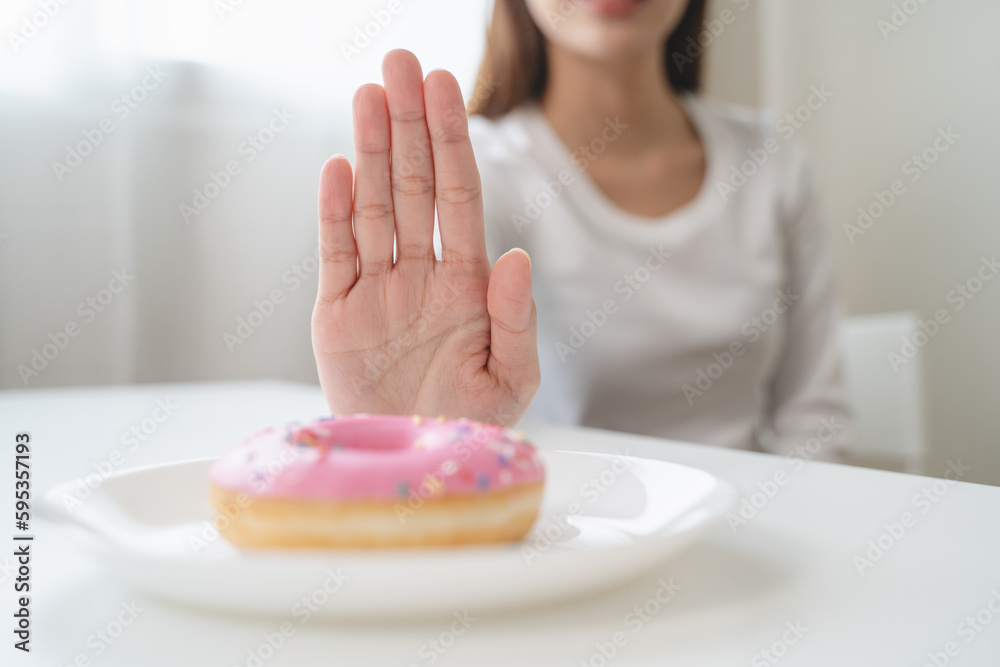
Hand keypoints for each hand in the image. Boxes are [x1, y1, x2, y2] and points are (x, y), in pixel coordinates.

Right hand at [311, 50, 539, 426]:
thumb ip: (516, 317)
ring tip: (369, 94)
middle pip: (414, 185)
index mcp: (468, 284)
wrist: (409, 468)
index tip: (444, 86)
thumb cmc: (466, 426)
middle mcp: (421, 274)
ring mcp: (377, 289)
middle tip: (401, 63)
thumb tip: (514, 252)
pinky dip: (335, 210)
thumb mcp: (510, 380)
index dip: (452, 140)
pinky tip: (338, 165)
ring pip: (373, 205)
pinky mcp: (336, 312)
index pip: (459, 196)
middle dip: (409, 124)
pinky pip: (336, 251)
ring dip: (371, 150)